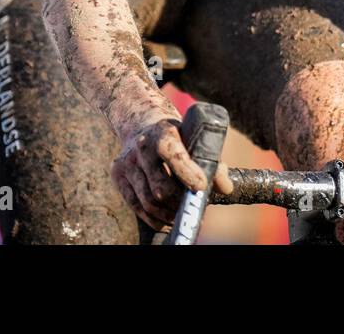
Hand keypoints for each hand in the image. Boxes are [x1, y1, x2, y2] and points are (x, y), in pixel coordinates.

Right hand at [111, 114, 233, 231]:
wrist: (142, 123)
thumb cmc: (177, 135)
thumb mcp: (194, 138)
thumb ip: (212, 161)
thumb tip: (226, 188)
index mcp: (163, 133)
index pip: (174, 155)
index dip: (188, 173)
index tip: (201, 188)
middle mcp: (142, 147)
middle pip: (161, 187)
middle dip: (179, 201)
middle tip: (193, 206)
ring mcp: (127, 163)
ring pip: (148, 201)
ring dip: (168, 213)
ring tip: (181, 215)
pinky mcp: (118, 176)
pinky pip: (136, 206)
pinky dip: (153, 218)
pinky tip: (166, 220)